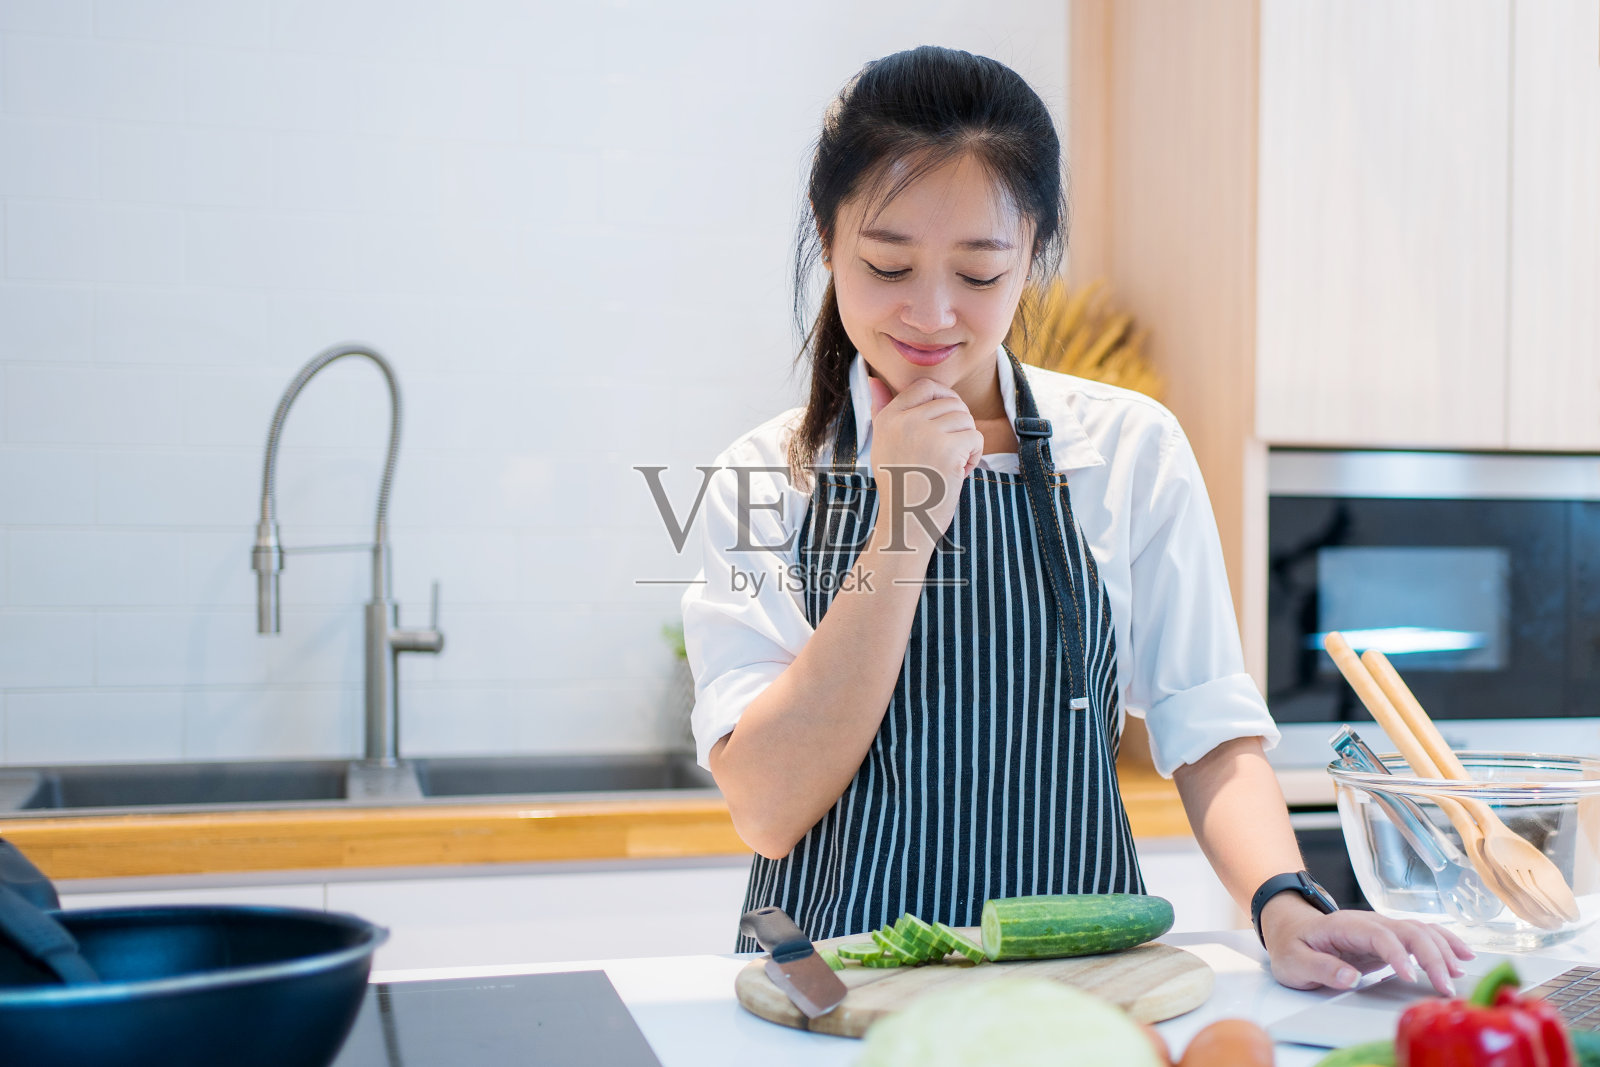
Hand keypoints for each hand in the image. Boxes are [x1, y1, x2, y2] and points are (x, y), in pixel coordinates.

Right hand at [865, 375, 982, 551]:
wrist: (906, 522)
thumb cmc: (900, 485)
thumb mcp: (883, 444)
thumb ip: (882, 410)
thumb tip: (874, 379)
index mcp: (889, 417)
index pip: (926, 385)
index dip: (944, 398)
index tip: (946, 422)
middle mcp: (905, 421)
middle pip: (952, 402)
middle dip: (959, 425)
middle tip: (950, 451)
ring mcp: (926, 433)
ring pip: (966, 419)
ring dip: (967, 442)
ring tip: (952, 464)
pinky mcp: (948, 448)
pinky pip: (976, 437)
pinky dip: (974, 456)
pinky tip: (959, 473)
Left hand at [1260, 895, 1474, 995]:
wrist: (1290, 929)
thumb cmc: (1291, 945)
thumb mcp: (1293, 962)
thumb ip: (1320, 968)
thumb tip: (1349, 978)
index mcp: (1344, 926)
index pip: (1379, 935)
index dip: (1398, 955)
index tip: (1411, 978)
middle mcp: (1368, 922)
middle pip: (1408, 931)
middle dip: (1431, 956)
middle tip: (1445, 986)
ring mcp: (1381, 928)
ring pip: (1420, 930)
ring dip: (1443, 949)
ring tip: (1459, 973)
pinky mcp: (1389, 938)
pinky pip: (1422, 935)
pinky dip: (1444, 943)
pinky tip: (1462, 954)